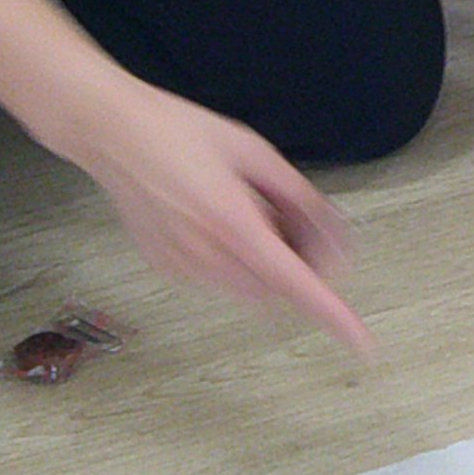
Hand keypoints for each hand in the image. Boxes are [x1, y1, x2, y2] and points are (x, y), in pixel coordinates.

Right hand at [62, 86, 371, 353]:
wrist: (114, 134)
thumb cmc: (183, 133)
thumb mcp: (255, 152)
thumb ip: (298, 195)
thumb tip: (332, 232)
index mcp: (233, 224)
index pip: (294, 282)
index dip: (330, 314)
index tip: (359, 342)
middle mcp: (205, 255)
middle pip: (277, 289)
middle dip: (300, 268)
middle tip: (301, 225)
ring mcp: (181, 266)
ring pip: (249, 290)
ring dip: (268, 267)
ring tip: (255, 212)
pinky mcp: (166, 267)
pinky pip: (217, 279)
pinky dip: (235, 262)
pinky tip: (222, 218)